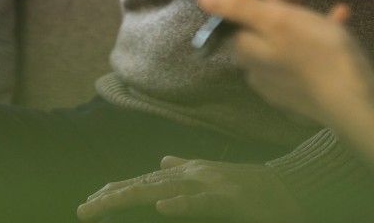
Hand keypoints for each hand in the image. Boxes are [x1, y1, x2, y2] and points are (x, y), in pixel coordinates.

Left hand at [77, 157, 301, 221]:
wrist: (290, 188)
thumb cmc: (252, 186)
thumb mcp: (213, 176)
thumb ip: (185, 169)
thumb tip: (162, 162)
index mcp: (189, 173)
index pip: (145, 181)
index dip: (116, 191)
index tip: (89, 203)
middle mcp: (195, 176)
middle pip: (146, 185)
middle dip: (113, 197)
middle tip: (83, 210)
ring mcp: (212, 186)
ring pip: (165, 191)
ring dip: (133, 197)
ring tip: (104, 206)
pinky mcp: (230, 200)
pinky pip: (202, 203)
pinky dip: (182, 204)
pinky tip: (162, 208)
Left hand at [198, 0, 373, 128]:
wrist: (356, 104)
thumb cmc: (318, 56)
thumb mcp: (278, 22)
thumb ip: (239, 7)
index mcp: (248, 49)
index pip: (237, 10)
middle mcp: (260, 66)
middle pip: (264, 16)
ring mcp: (286, 78)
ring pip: (288, 30)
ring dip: (299, 0)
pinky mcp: (311, 85)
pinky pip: (312, 48)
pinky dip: (322, 28)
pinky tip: (340, 14)